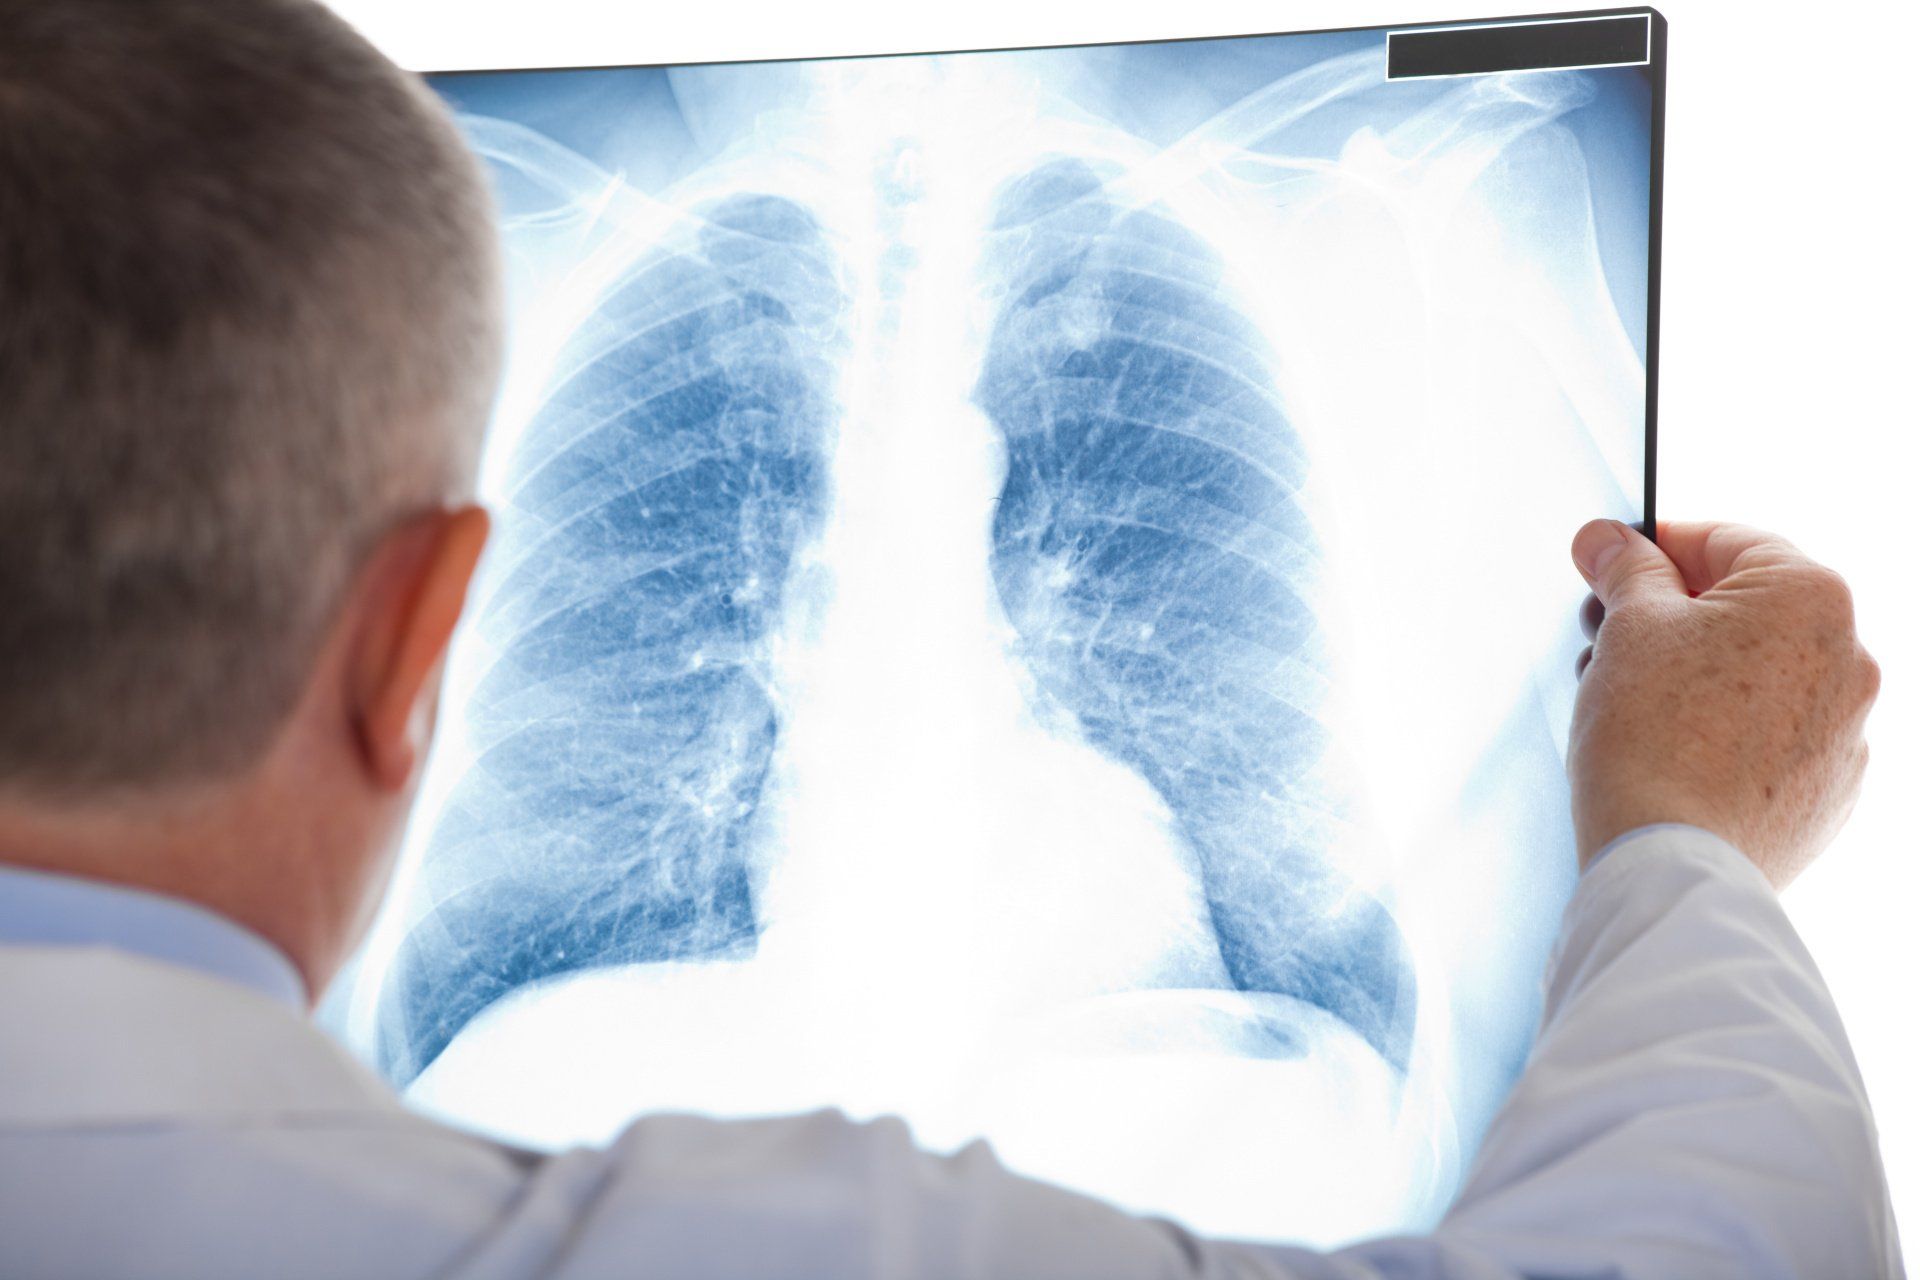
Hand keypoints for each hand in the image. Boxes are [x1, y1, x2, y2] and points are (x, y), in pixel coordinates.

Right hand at [1567, 520, 1878, 889]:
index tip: (1611, 564)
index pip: (1726, 542)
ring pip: (1760, 678)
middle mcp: (1851, 659)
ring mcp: (1848, 733)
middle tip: (1610, 640)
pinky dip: (1727, 735)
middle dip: (1675, 619)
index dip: (1656, 547)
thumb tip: (1609, 539)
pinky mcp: (1829, 794)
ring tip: (1633, 707)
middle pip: (1748, 611)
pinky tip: (1673, 755)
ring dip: (1700, 676)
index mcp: (1811, 598)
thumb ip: (1626, 570)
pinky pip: (1773, 740)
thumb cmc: (1652, 731)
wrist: (1673, 859)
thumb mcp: (1629, 627)